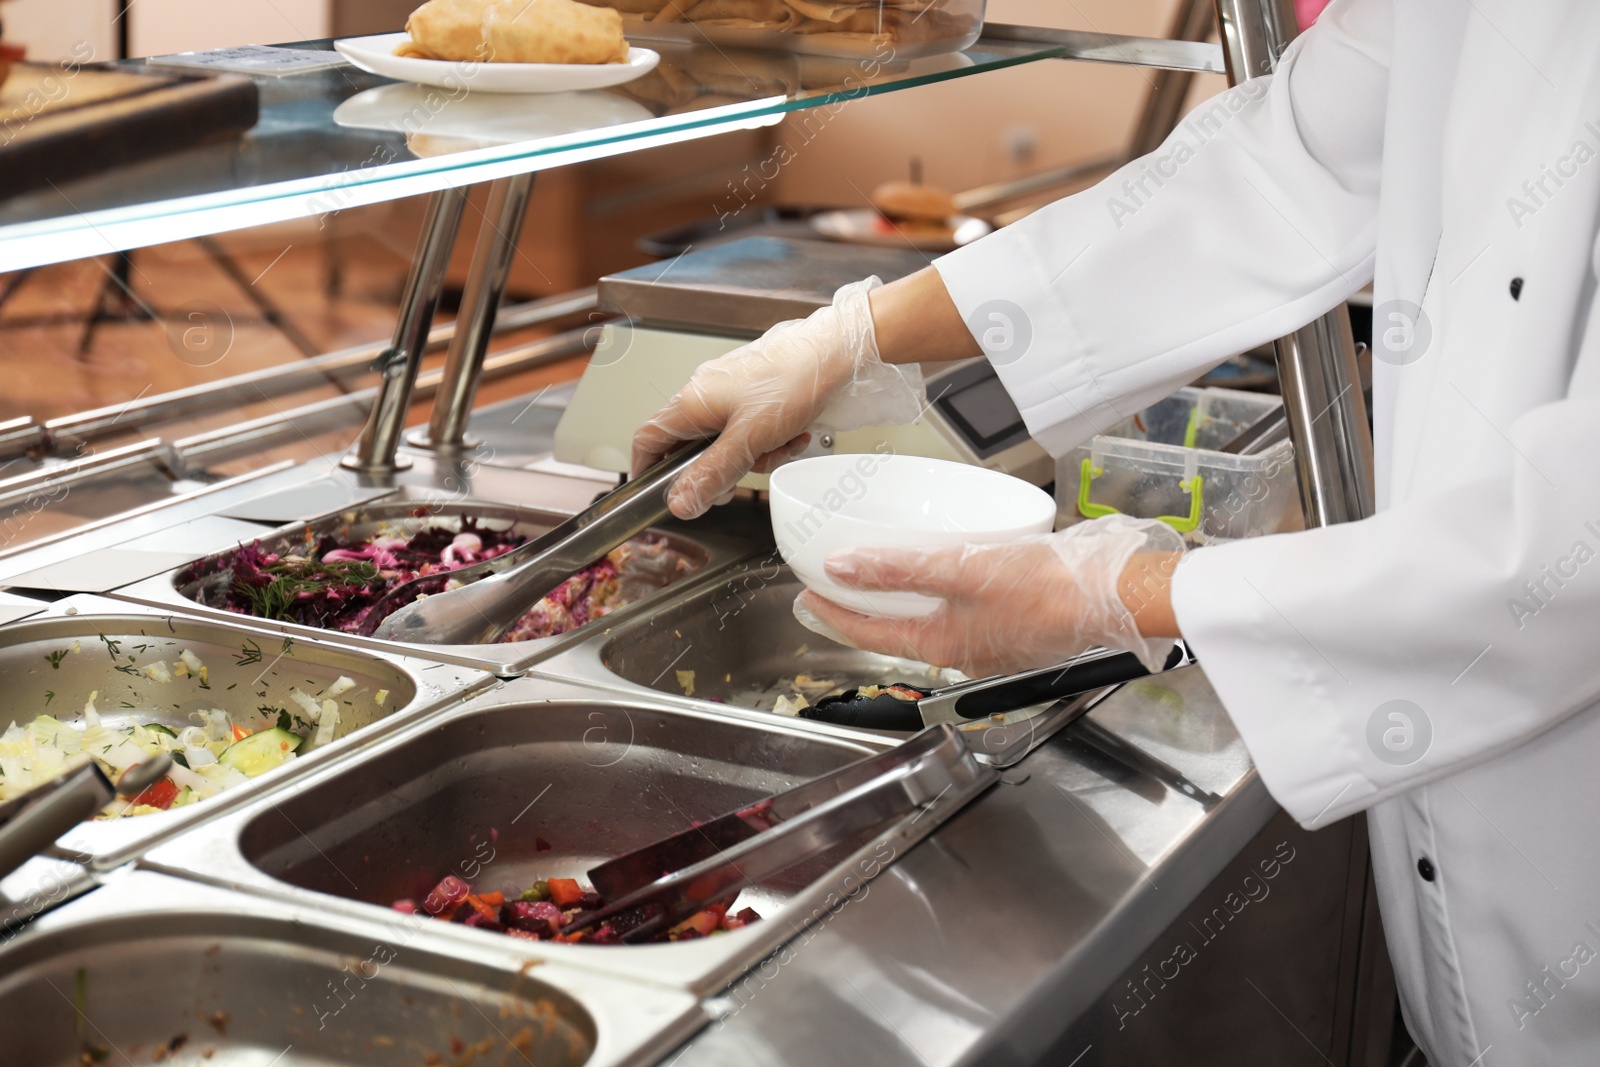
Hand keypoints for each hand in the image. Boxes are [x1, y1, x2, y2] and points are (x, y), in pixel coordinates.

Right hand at [631, 277, 923, 519]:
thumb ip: (712, 474)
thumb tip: (680, 504)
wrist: (836, 351)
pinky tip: (796, 434)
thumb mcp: (748, 441)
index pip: (648, 439)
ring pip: (728, 441)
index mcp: (691, 402)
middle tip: (739, 482)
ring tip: (783, 447)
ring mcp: (731, 390)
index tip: (661, 494)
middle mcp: (705, 393)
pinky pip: (753, 427)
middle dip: (721, 469)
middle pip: (694, 447)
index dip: (648, 470)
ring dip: (756, 455)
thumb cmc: (792, 382)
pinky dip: (773, 439)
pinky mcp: (757, 390)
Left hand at [794, 515, 1186, 677]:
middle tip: (830, 588)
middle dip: (861, 608)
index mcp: (945, 644)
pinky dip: (938, 590)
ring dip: (898, 599)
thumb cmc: (1051, 590)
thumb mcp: (963, 569)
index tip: (806, 597)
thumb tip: (843, 566)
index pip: (870, 632)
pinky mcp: (1018, 622)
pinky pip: (962, 608)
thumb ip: (900, 568)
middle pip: (896, 628)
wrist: (1118, 596)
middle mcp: (964, 648)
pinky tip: (945, 567)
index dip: (833, 613)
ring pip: (929, 619)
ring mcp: (992, 638)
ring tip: (878, 574)